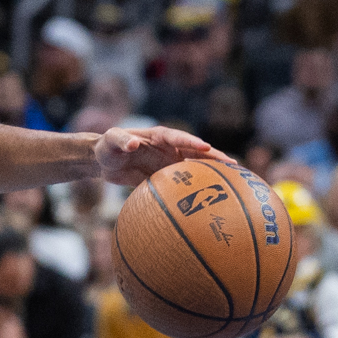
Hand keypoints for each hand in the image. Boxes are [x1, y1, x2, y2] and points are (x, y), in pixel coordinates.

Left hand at [94, 126, 230, 186]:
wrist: (103, 160)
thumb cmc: (107, 145)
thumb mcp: (111, 139)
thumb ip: (121, 140)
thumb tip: (132, 144)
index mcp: (160, 136)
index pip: (180, 138)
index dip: (193, 143)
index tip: (206, 148)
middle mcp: (170, 149)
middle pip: (196, 153)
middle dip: (214, 158)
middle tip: (234, 166)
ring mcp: (170, 163)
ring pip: (195, 168)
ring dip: (212, 174)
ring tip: (233, 182)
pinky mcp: (165, 177)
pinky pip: (183, 183)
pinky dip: (195, 189)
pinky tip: (207, 201)